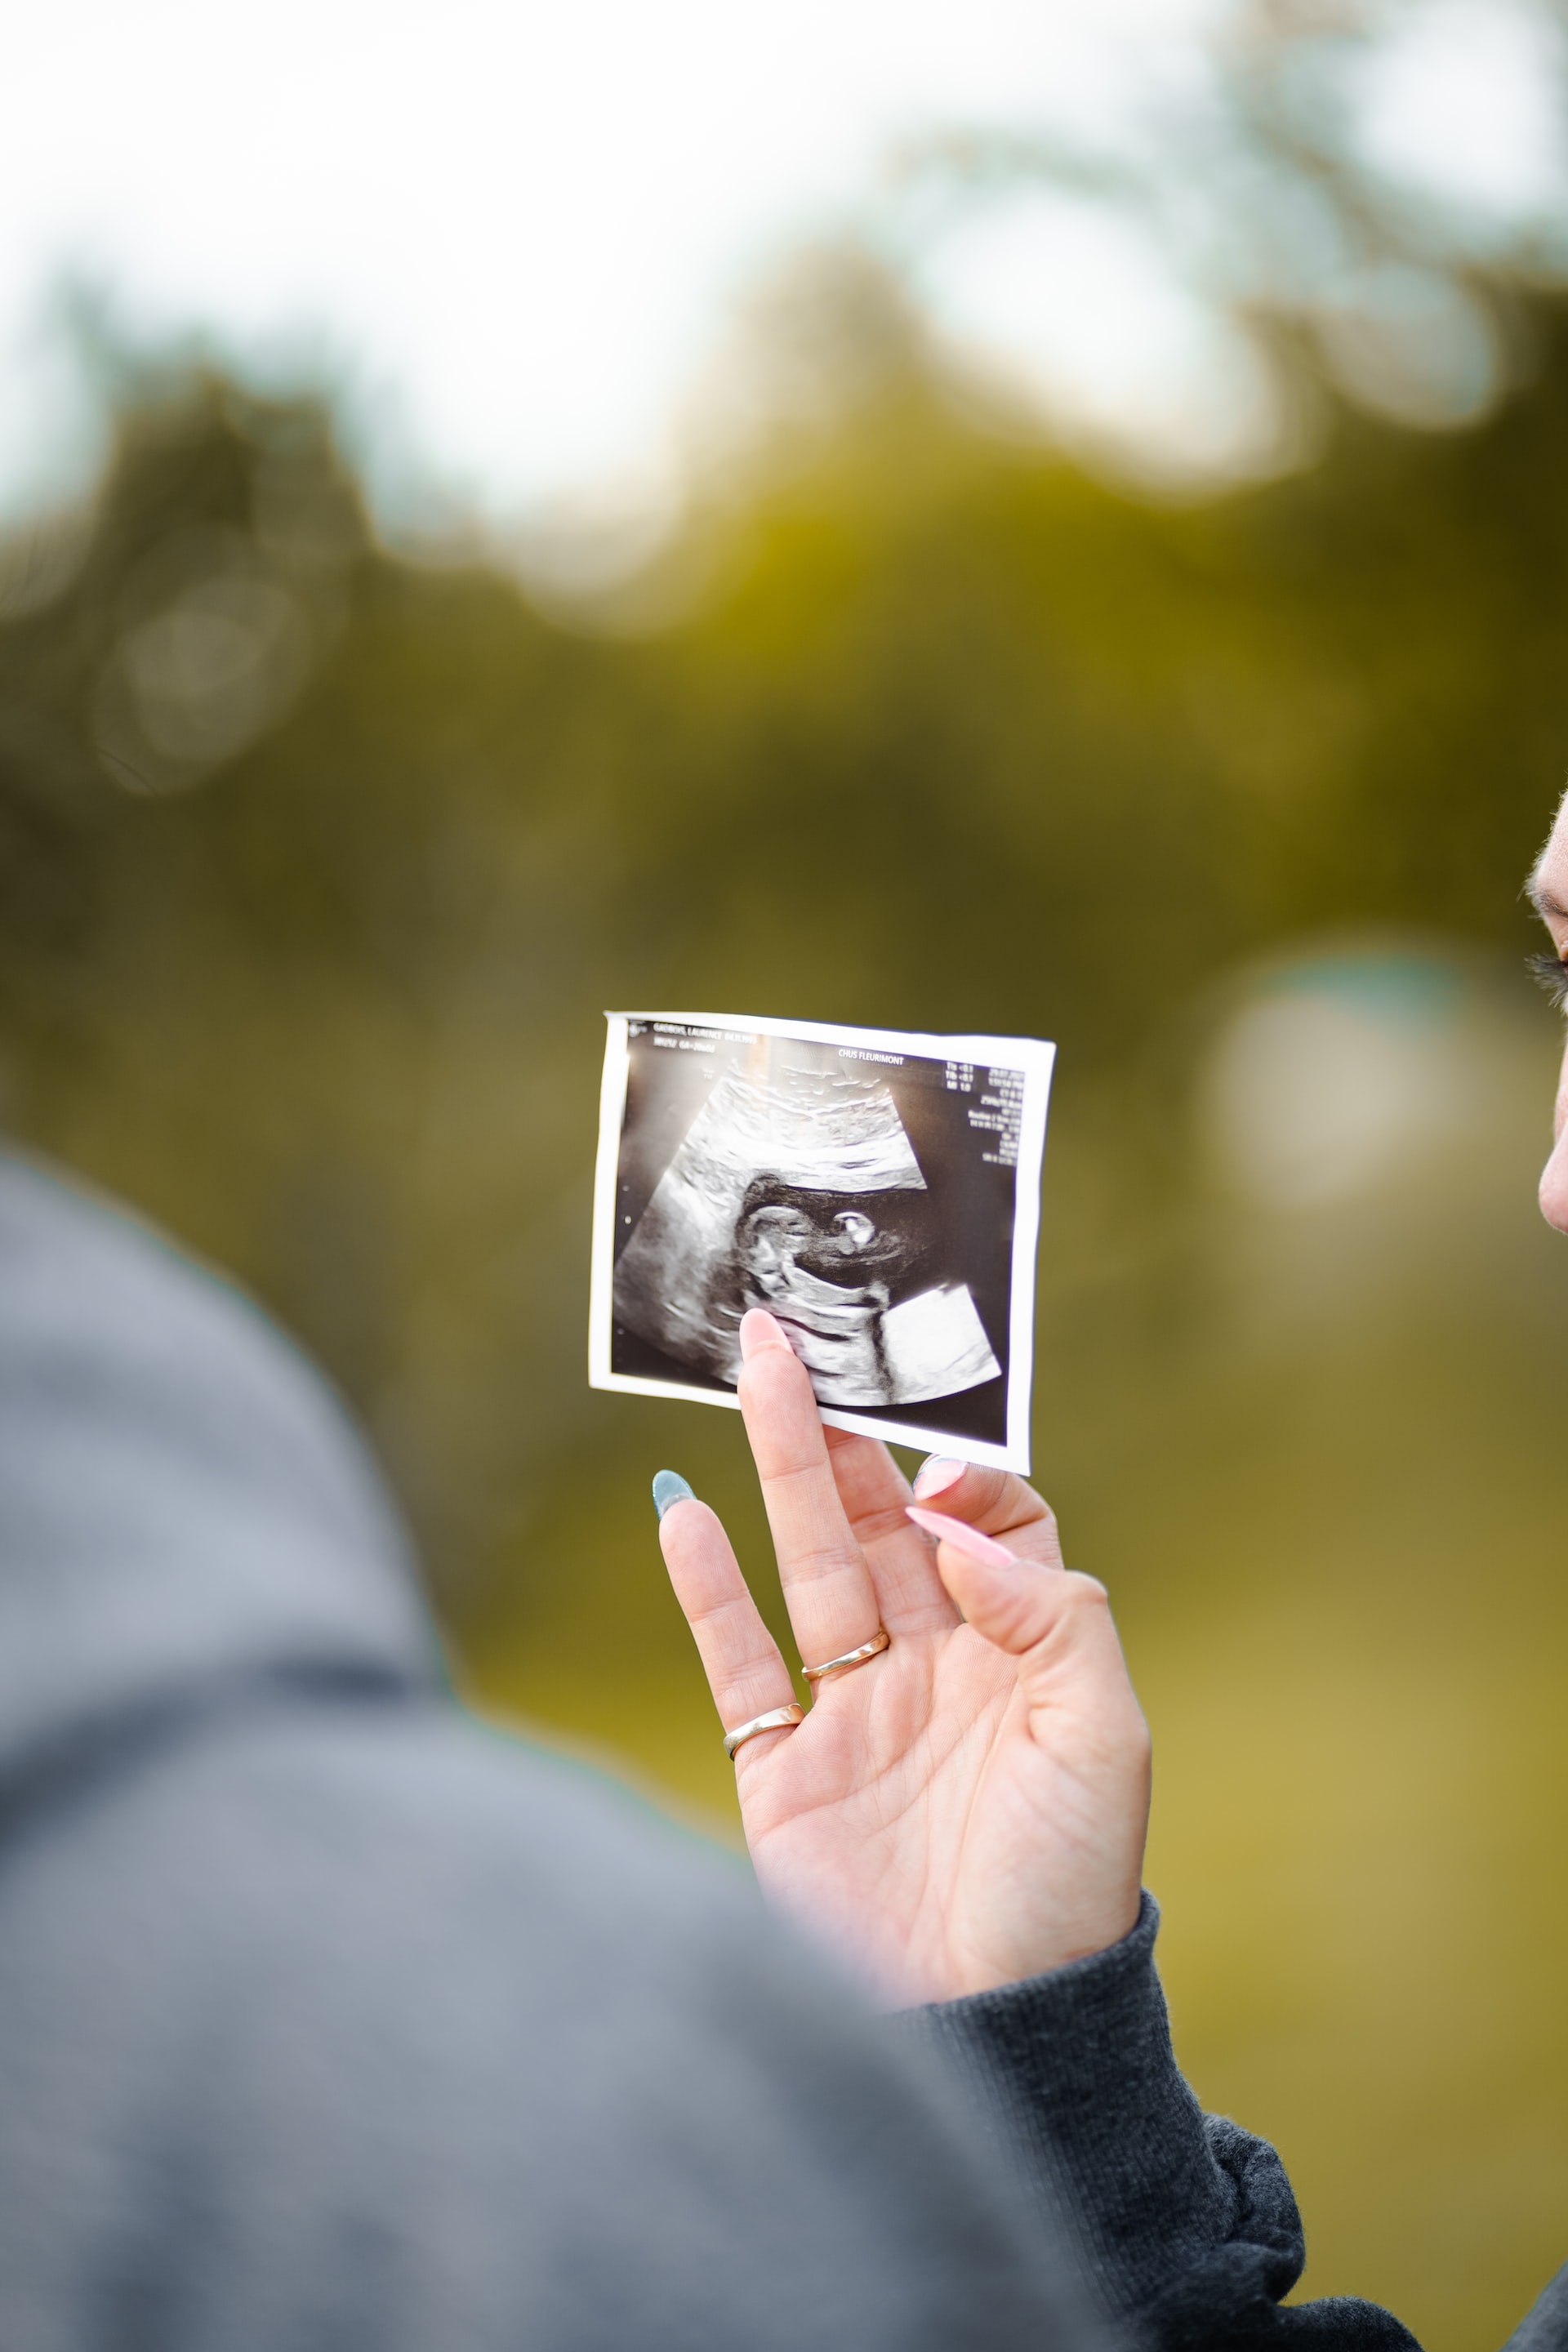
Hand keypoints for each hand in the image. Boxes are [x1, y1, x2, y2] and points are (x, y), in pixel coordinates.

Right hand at [658, 1309, 1151, 2004]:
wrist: (986, 2024)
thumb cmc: (1064, 1887)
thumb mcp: (1106, 1737)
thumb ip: (1049, 1611)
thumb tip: (954, 1529)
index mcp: (1019, 1657)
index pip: (993, 1526)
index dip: (970, 1480)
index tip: (944, 1475)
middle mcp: (934, 1669)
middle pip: (883, 1521)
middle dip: (849, 1431)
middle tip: (802, 1339)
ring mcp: (852, 1715)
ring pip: (809, 1564)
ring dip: (783, 1470)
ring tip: (754, 1376)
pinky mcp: (783, 1771)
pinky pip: (738, 1659)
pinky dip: (706, 1587)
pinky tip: (681, 1512)